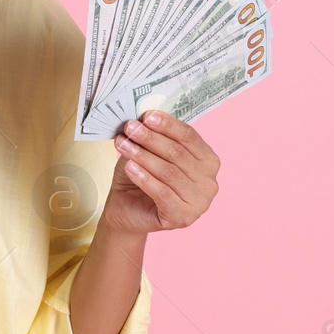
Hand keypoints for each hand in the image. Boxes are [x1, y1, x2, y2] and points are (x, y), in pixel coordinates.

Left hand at [103, 111, 219, 235]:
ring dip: (143, 155)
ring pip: (169, 172)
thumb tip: (143, 118)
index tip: (147, 115)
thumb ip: (153, 136)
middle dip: (151, 138)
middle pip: (178, 153)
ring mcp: (200, 202)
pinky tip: (129, 167)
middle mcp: (209, 182)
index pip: (189, 137)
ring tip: (123, 144)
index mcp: (208, 161)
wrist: (127, 209)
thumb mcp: (148, 151)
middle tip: (130, 128)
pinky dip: (144, 178)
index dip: (168, 125)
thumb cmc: (142, 177)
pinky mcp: (183, 217)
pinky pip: (162, 193)